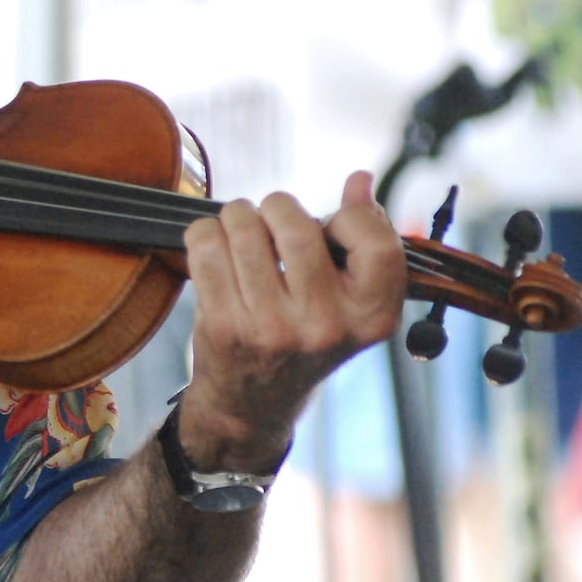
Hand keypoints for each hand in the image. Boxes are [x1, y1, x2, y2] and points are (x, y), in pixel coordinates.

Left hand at [180, 170, 405, 470]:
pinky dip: (206, 233)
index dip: (350, 217)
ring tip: (243, 233)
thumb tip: (360, 179)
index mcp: (372, 317)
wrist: (254, 402)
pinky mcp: (224, 325)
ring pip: (244, 227)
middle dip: (279, 208)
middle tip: (273, 220)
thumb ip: (364, 240)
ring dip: (238, 217)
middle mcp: (326, 327)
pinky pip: (205, 244)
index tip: (331, 226)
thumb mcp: (352, 301)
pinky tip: (216, 248)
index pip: (376, 242)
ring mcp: (271, 328)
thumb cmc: (307, 335)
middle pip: (297, 227)